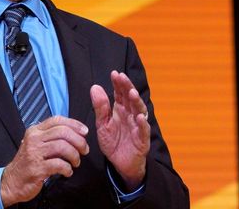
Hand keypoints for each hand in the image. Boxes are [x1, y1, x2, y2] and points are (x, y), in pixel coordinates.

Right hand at [0, 116, 89, 205]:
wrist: (12, 182)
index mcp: (35, 131)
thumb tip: (76, 134)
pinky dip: (67, 168)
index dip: (74, 124)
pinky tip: (68, 172)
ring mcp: (34, 153)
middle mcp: (34, 140)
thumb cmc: (29, 163)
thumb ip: (52, 137)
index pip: (57, 120)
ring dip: (74, 155)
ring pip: (62, 146)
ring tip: (75, 162)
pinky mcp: (37, 168)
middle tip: (84, 150)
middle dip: (79, 141)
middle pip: (62, 132)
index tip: (84, 131)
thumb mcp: (37, 145)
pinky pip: (59, 164)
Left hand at [91, 70, 150, 190]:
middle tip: (122, 77)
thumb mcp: (102, 125)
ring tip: (132, 93)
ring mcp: (138, 127)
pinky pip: (144, 130)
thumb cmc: (113, 143)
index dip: (118, 84)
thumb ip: (100, 107)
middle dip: (127, 87)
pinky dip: (143, 124)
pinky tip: (139, 118)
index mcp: (121, 111)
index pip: (120, 94)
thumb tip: (95, 87)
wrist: (120, 164)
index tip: (114, 74)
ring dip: (136, 102)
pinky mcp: (142, 140)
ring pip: (139, 111)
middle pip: (131, 99)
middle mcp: (131, 116)